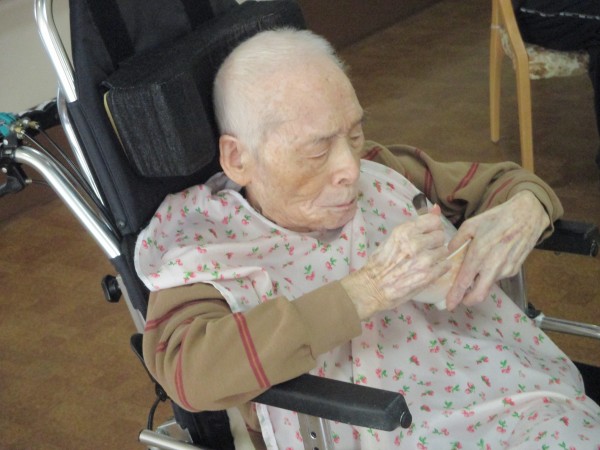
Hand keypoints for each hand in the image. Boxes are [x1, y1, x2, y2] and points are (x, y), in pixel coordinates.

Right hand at [341, 205, 450, 319]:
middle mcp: (416, 243)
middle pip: (440, 235)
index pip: (434, 221)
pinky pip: (446, 265)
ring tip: (424, 262)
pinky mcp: (429, 275)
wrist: (373, 287)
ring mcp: (424, 260)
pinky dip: (440, 268)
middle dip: (434, 242)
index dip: (432, 228)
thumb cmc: (380, 263)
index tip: (426, 234)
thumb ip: (416, 225)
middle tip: (424, 250)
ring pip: (444, 250)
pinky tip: (428, 270)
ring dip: (437, 256)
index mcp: (405, 231)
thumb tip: (436, 208)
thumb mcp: (394, 238)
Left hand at [445, 190, 549, 309]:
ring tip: (473, 274)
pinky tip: (488, 264)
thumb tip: (448, 252)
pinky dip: (489, 276)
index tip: (448, 305)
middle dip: (467, 301)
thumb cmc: (497, 218)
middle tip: (459, 300)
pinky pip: (497, 277)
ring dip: (478, 285)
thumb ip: (457, 240)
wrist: (526, 215)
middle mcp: (492, 266)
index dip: (455, 296)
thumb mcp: (471, 224)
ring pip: (488, 286)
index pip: (464, 282)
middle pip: (479, 295)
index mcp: (478, 254)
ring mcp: (506, 269)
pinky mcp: (514, 269)